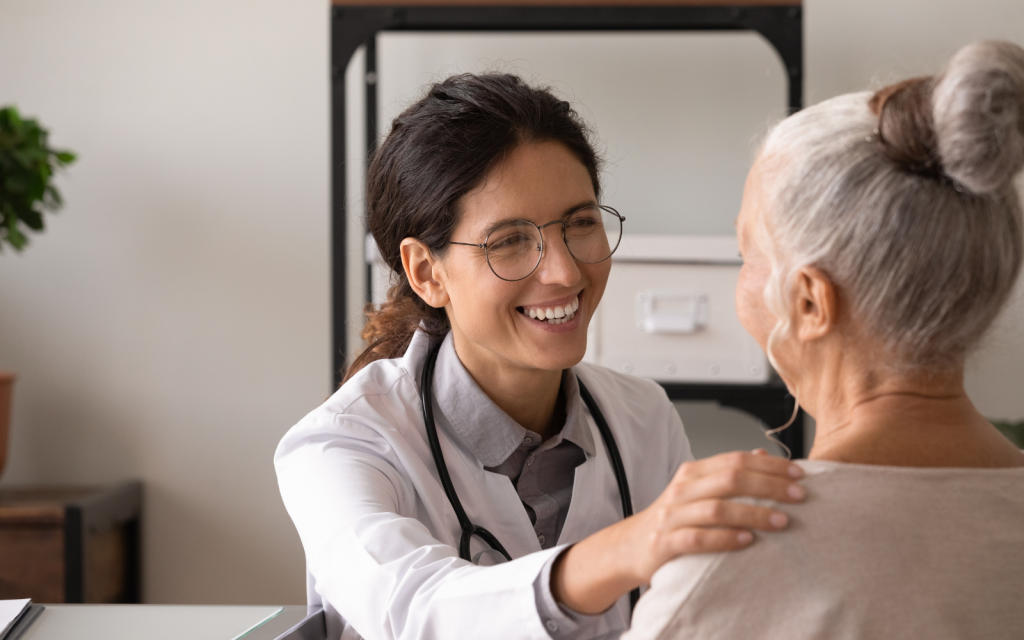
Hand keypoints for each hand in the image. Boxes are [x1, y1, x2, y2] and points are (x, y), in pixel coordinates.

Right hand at [551, 449, 804, 613]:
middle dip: (769, 485)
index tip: (799, 474)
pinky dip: (725, 538)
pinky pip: (697, 538)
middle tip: (798, 496)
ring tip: (782, 521)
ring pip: (717, 508)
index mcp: (693, 473)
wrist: (630, 547)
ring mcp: (672, 516)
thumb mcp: (698, 492)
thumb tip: (763, 455)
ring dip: (753, 513)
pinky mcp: (665, 543)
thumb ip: (727, 474)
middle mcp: (682, 490)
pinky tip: (747, 541)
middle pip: (730, 479)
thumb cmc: (672, 520)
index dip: (769, 465)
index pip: (735, 460)